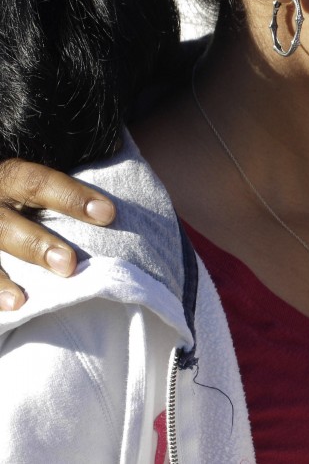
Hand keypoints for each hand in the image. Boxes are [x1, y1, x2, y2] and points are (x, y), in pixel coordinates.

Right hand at [0, 158, 110, 309]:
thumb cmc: (26, 198)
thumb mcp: (35, 184)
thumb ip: (70, 190)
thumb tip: (126, 169)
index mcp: (11, 179)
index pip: (39, 183)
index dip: (71, 197)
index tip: (108, 214)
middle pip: (7, 223)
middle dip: (37, 244)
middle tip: (68, 264)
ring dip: (0, 280)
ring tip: (20, 301)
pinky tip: (6, 308)